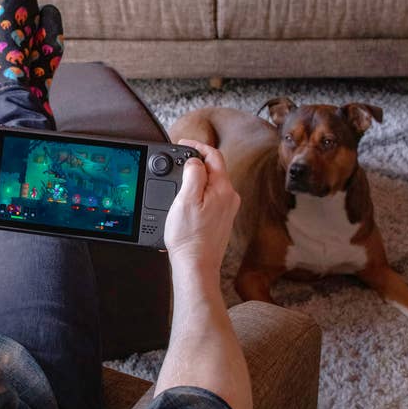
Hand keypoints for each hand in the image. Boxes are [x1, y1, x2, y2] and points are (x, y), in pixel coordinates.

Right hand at [164, 139, 239, 269]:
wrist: (197, 265)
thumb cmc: (189, 237)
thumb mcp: (186, 199)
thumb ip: (193, 174)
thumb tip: (194, 160)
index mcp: (223, 188)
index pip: (214, 155)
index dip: (197, 145)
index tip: (182, 143)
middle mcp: (230, 197)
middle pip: (214, 168)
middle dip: (195, 161)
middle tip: (177, 161)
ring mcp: (227, 209)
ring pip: (212, 183)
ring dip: (196, 177)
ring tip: (179, 180)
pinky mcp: (222, 219)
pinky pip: (211, 197)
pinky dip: (199, 192)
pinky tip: (187, 200)